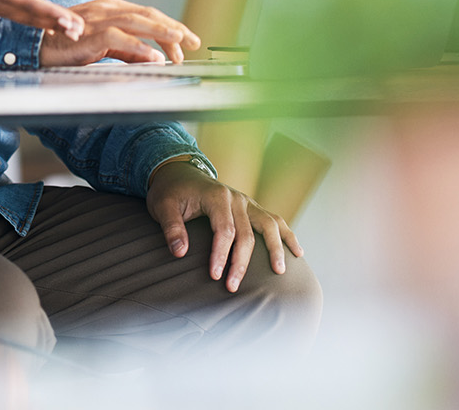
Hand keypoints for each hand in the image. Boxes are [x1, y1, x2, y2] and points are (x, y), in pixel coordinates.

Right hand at [0, 0, 83, 38]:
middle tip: (79, 31)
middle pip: (30, 16)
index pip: (27, 3)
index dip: (50, 12)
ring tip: (70, 30)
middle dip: (55, 23)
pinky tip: (46, 23)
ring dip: (47, 24)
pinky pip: (16, 16)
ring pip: (24, 18)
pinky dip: (34, 21)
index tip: (69, 21)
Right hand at [39, 0, 198, 65]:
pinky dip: (139, 47)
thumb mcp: (102, 45)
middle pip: (148, 14)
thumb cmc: (65, 44)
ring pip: (138, 21)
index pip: (147, 14)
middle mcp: (107, 9)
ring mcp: (98, 19)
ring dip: (162, 31)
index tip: (186, 41)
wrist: (34, 45)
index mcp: (110, 8)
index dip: (169, 26)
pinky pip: (119, 39)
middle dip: (174, 27)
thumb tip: (153, 56)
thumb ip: (126, 49)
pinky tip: (154, 57)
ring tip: (181, 41)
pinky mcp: (90, 34)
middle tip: (193, 41)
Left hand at [145, 161, 302, 292]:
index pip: (224, 230)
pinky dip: (287, 235)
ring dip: (276, 248)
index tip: (215, 276)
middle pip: (247, 234)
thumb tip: (180, 253)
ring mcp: (247, 202)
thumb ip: (171, 228)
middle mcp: (236, 198)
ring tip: (279, 271)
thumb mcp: (162, 206)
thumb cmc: (170, 192)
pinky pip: (274, 221)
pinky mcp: (251, 207)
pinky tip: (297, 252)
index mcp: (216, 197)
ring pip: (269, 225)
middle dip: (241, 262)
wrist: (179, 172)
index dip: (220, 255)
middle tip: (233, 286)